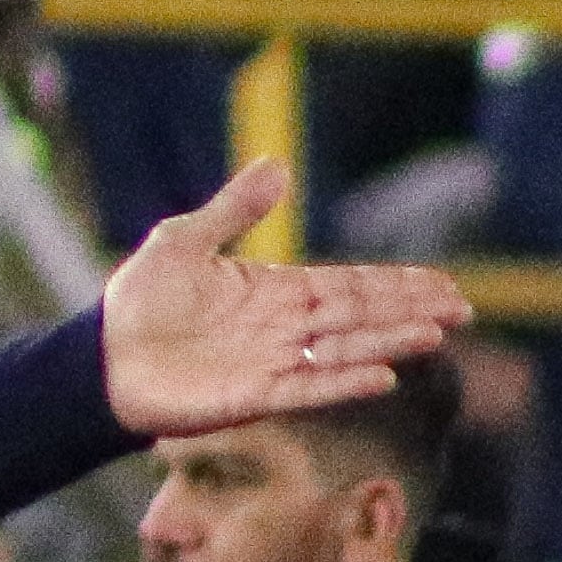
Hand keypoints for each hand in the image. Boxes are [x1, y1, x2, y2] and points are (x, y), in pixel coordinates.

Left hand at [98, 163, 469, 440]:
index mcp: (276, 291)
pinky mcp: (250, 397)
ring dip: (389, 342)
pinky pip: (306, 390)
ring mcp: (271, 363)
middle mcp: (284, 328)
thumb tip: (278, 164)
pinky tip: (383, 377)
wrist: (98, 360)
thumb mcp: (183, 241)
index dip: (396, 283)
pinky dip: (342, 383)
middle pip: (360, 316)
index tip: (443, 282)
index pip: (349, 285)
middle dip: (411, 311)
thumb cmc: (138, 303)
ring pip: (344, 350)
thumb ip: (233, 209)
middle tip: (463, 309)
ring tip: (437, 334)